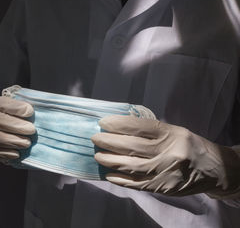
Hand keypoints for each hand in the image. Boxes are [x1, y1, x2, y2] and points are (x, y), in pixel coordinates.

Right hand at [0, 96, 35, 160]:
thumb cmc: (0, 112)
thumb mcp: (6, 104)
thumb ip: (18, 107)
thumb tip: (32, 113)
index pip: (2, 104)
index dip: (16, 108)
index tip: (30, 112)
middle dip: (16, 126)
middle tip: (31, 130)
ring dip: (12, 141)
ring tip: (27, 143)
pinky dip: (5, 153)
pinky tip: (17, 154)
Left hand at [92, 115, 239, 196]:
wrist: (214, 170)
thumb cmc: (190, 146)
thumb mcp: (175, 131)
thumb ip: (151, 130)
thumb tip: (120, 127)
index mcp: (171, 134)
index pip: (140, 126)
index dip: (119, 124)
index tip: (103, 122)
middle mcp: (169, 151)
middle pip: (133, 146)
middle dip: (109, 141)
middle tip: (95, 138)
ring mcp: (166, 171)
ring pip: (132, 166)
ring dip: (111, 160)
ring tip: (98, 155)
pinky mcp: (164, 187)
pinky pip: (138, 184)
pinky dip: (122, 180)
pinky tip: (109, 174)